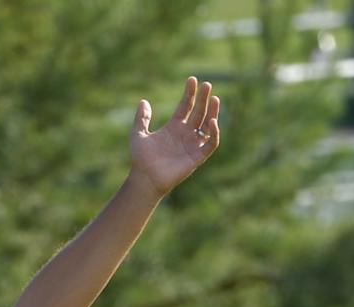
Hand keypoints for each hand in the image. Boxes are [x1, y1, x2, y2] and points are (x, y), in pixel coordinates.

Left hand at [130, 78, 221, 196]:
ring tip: (215, 98)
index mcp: (174, 126)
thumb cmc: (140, 159)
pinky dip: (214, 133)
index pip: (186, 106)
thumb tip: (143, 101)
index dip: (189, 93)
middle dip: (203, 99)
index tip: (192, 80)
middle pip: (199, 112)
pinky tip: (212, 122)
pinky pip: (210, 143)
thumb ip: (141, 119)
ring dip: (213, 112)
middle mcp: (185, 134)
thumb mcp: (138, 135)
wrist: (144, 179)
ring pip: (208, 125)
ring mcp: (192, 144)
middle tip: (207, 85)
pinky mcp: (197, 157)